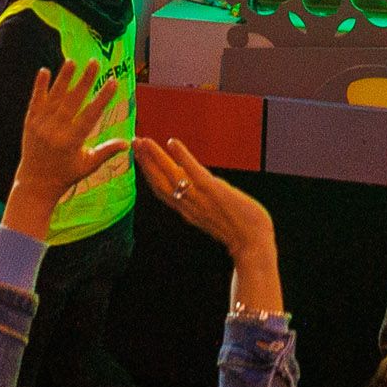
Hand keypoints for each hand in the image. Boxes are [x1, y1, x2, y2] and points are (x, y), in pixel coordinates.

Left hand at [2, 63, 130, 237]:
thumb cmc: (65, 175)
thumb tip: (128, 143)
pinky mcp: (29, 123)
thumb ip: (107, 151)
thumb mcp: (88, 165)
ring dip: (63, 78)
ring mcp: (40, 126)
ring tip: (72, 61)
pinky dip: (39, 86)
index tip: (113, 82)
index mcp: (72, 142)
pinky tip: (44, 70)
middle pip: (73, 101)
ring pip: (54, 97)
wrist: (35, 184)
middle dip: (85, 80)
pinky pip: (35, 101)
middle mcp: (55, 132)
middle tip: (95, 62)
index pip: (90, 115)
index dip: (102, 97)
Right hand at [135, 134, 280, 314]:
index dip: (148, 173)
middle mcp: (188, 205)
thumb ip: (202, 203)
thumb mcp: (214, 215)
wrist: (254, 245)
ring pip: (170, 175)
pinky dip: (182, 156)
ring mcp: (200, 198)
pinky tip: (172, 143)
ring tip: (143, 141)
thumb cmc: (240, 231)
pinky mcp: (213, 191)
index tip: (139, 158)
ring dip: (154, 157)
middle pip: (158, 182)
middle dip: (144, 162)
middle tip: (133, 143)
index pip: (161, 190)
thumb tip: (199, 189)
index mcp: (187, 211)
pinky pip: (193, 172)